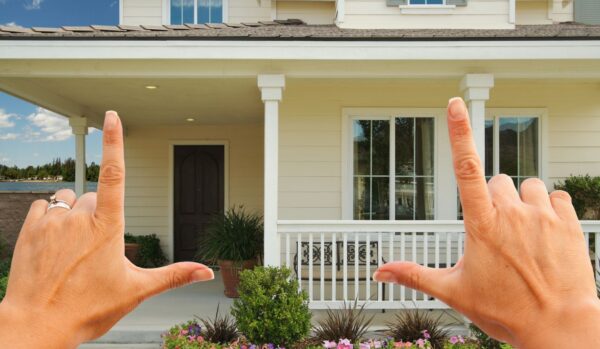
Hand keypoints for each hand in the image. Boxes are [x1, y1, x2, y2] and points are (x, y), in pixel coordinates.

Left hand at [0, 112, 213, 348]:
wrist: (37, 326)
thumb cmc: (87, 309)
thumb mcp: (136, 291)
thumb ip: (173, 275)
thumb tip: (206, 272)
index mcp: (108, 226)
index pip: (115, 173)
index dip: (115, 141)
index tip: (112, 115)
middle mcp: (79, 217)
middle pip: (94, 198)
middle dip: (98, 216)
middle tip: (94, 251)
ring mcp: (52, 221)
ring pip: (69, 200)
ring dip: (73, 214)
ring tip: (72, 247)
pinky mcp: (29, 227)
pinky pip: (44, 205)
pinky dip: (51, 217)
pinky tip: (54, 243)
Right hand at [373, 98, 599, 347]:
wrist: (560, 328)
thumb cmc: (506, 311)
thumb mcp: (454, 293)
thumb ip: (414, 274)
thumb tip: (379, 272)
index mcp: (482, 224)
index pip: (465, 167)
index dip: (459, 132)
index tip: (454, 103)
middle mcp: (513, 212)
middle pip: (497, 182)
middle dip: (493, 200)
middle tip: (497, 235)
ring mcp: (543, 215)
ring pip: (527, 185)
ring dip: (522, 202)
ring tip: (524, 234)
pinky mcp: (569, 222)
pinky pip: (556, 196)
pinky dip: (548, 208)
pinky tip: (546, 233)